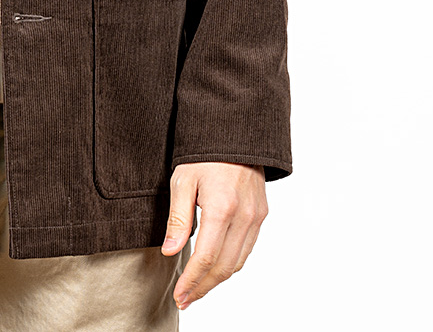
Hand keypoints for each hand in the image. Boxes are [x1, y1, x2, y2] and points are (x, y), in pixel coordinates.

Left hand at [160, 161, 266, 309]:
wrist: (233, 132)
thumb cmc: (203, 153)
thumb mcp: (182, 180)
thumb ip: (178, 218)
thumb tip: (171, 252)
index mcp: (222, 208)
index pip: (206, 258)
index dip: (192, 281)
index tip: (180, 295)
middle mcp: (244, 217)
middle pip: (224, 267)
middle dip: (204, 287)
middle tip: (185, 299)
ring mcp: (257, 217)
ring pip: (238, 262)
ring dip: (217, 280)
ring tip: (197, 288)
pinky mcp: (262, 215)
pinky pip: (247, 249)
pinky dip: (231, 264)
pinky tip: (215, 268)